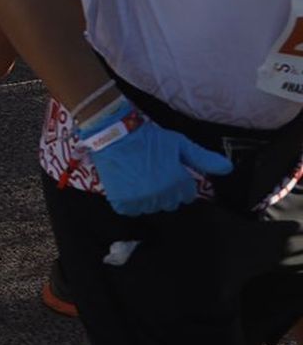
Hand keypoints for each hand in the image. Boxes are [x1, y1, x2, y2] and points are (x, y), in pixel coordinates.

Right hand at [82, 113, 231, 215]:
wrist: (116, 135)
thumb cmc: (151, 138)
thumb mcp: (180, 144)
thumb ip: (204, 159)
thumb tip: (229, 168)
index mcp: (177, 182)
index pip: (187, 196)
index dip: (179, 182)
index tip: (169, 171)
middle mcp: (160, 195)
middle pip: (169, 203)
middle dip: (165, 191)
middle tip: (154, 173)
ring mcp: (141, 201)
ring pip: (151, 208)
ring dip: (148, 197)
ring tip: (140, 178)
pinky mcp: (123, 203)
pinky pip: (132, 210)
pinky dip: (130, 201)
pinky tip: (128, 185)